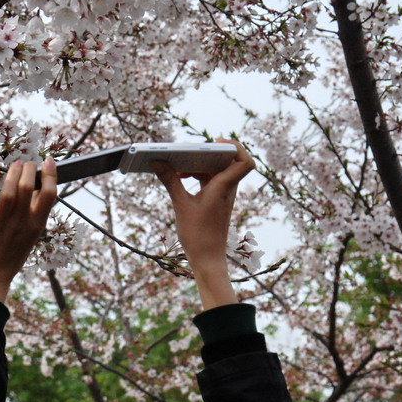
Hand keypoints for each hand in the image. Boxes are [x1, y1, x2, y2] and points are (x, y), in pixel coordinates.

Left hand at [0, 159, 57, 301]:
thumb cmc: (12, 254)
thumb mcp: (31, 235)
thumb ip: (35, 213)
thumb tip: (38, 187)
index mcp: (36, 225)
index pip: (49, 194)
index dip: (50, 175)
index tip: (48, 162)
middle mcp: (21, 221)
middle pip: (28, 187)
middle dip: (29, 169)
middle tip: (28, 164)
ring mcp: (1, 220)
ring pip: (9, 189)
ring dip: (13, 172)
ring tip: (15, 165)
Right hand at [151, 139, 254, 309]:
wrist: (207, 259)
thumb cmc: (198, 235)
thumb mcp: (180, 204)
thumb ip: (170, 181)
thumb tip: (157, 162)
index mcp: (224, 187)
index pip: (244, 161)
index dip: (235, 147)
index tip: (216, 142)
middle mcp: (227, 188)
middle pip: (227, 160)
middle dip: (208, 152)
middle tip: (189, 151)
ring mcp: (223, 194)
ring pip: (216, 170)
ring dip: (199, 164)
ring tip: (179, 165)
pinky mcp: (216, 201)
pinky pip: (210, 180)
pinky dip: (197, 175)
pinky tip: (180, 178)